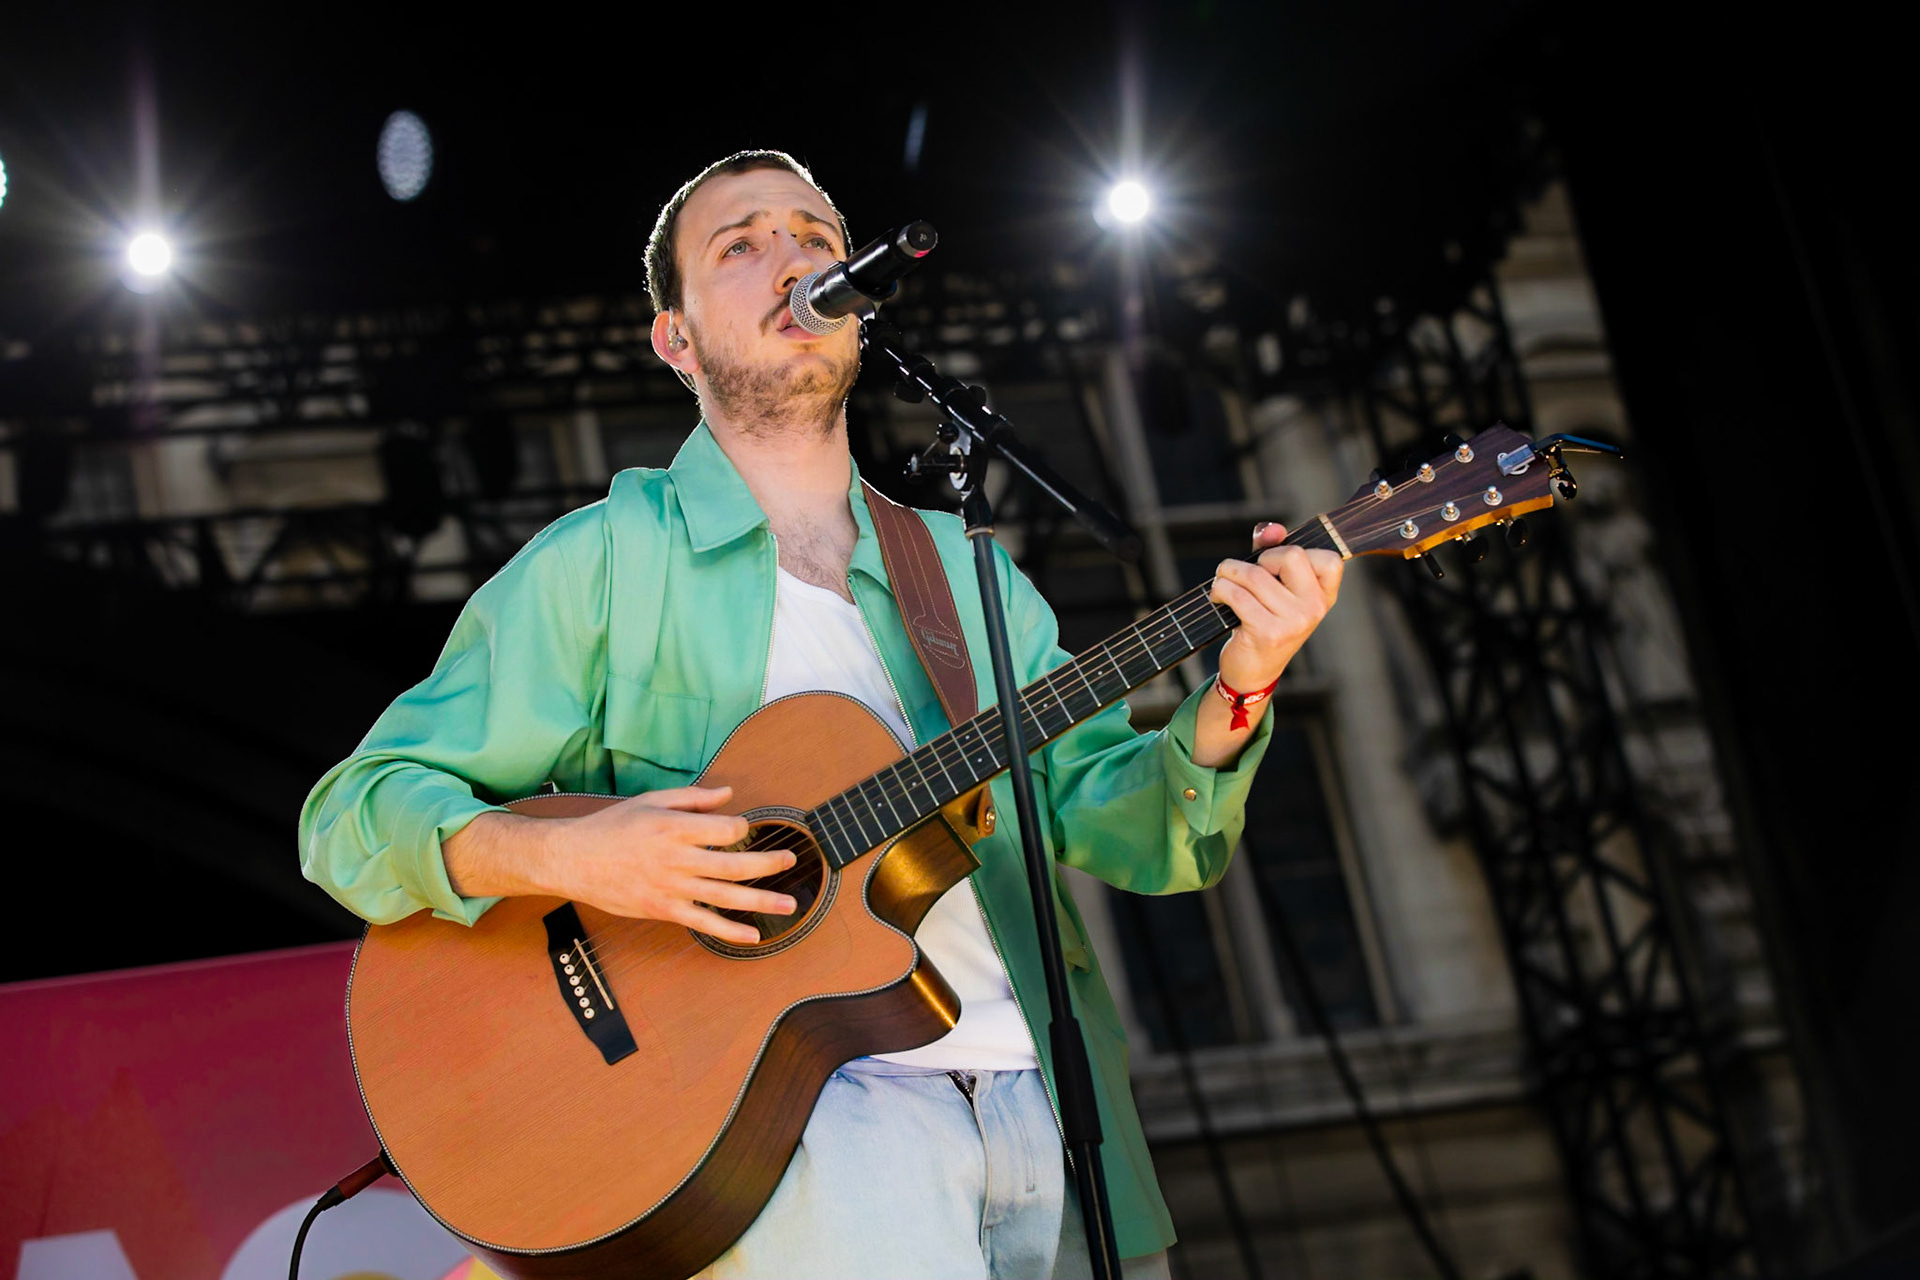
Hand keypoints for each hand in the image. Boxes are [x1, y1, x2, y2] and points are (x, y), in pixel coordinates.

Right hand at [479, 785, 795, 945]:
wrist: (573, 859)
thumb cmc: (612, 826)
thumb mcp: (652, 801)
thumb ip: (693, 798)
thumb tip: (730, 794)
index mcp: (675, 827)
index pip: (726, 830)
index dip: (743, 829)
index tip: (746, 829)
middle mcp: (677, 859)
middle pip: (734, 865)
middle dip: (769, 864)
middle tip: (791, 860)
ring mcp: (671, 888)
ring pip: (725, 897)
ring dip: (761, 901)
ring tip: (789, 904)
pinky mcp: (662, 910)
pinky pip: (702, 922)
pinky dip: (730, 931)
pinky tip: (753, 935)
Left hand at [1209, 522, 1343, 700]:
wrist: (1253, 671)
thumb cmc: (1264, 621)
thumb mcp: (1275, 587)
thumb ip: (1273, 550)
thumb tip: (1271, 528)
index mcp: (1325, 597)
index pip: (1329, 558)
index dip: (1295, 552)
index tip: (1276, 567)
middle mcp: (1315, 609)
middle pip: (1291, 555)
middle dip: (1259, 558)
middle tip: (1247, 577)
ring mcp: (1294, 622)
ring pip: (1255, 575)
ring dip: (1228, 572)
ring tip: (1222, 583)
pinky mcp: (1267, 632)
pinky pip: (1237, 594)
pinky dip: (1220, 589)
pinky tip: (1218, 598)